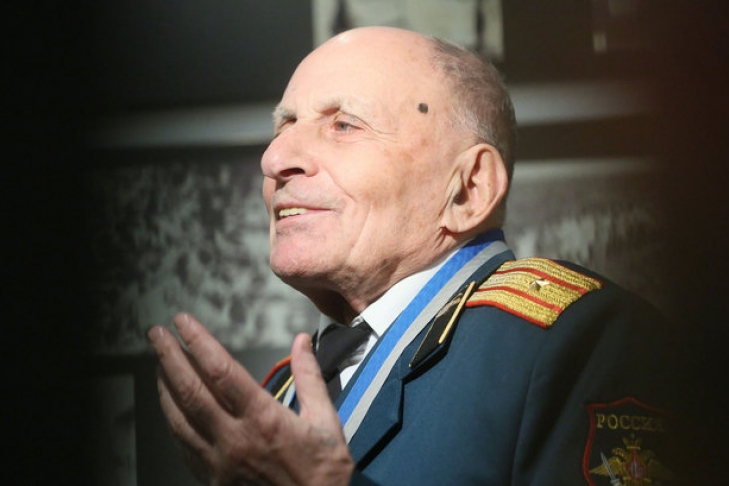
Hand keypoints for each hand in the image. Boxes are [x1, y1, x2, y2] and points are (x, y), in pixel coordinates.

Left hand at [148, 313, 353, 485]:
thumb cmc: (323, 470)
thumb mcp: (326, 421)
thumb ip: (310, 377)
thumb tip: (302, 340)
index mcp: (263, 418)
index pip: (221, 371)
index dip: (199, 342)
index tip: (183, 322)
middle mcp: (234, 438)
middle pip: (190, 391)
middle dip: (169, 358)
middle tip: (156, 334)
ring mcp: (219, 461)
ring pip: (179, 419)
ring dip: (165, 387)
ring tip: (158, 364)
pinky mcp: (214, 478)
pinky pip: (184, 445)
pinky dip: (172, 420)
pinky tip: (170, 407)